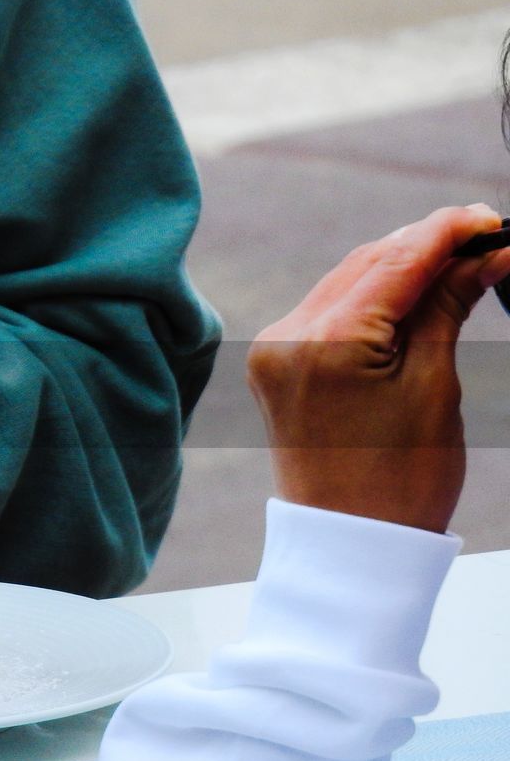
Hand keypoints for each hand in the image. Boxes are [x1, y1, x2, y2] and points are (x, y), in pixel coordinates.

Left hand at [247, 205, 509, 532]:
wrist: (350, 543)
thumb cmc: (401, 479)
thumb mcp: (434, 386)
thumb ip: (446, 308)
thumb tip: (480, 254)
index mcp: (326, 342)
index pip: (394, 262)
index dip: (446, 233)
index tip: (488, 218)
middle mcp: (287, 337)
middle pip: (365, 264)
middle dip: (424, 246)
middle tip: (484, 237)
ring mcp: (273, 350)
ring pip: (344, 283)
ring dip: (396, 268)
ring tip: (456, 263)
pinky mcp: (274, 364)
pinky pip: (326, 311)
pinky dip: (367, 298)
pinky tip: (408, 294)